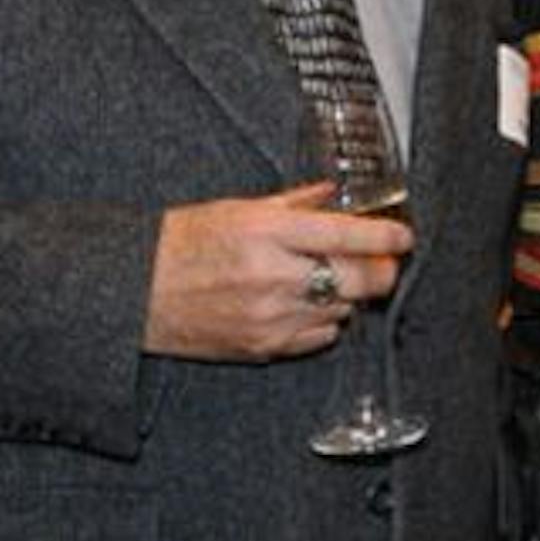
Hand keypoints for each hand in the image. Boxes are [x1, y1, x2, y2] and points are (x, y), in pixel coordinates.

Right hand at [143, 181, 412, 361]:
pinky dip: (325, 320)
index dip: (387, 237)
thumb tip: (337, 193)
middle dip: (383, 270)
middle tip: (387, 261)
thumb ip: (296, 203)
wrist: (135, 293)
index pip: (348, 235)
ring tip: (331, 278)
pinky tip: (307, 303)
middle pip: (361, 280)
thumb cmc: (183, 243)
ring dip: (350, 294)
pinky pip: (320, 336)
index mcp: (268, 234)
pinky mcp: (264, 347)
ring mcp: (270, 317)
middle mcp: (275, 277)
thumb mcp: (240, 209)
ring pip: (345, 308)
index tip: (405, 236)